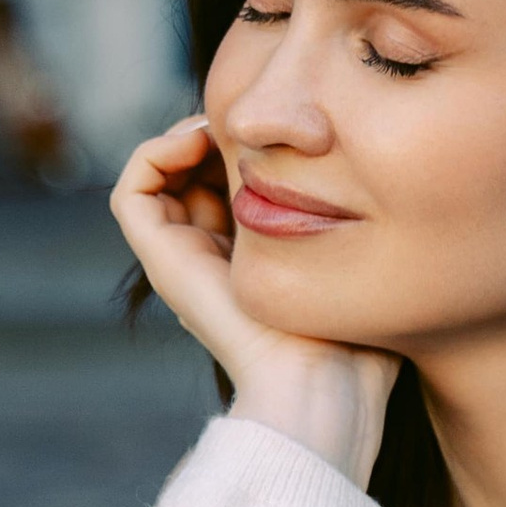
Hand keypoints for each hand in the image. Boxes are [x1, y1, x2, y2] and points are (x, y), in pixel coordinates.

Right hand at [110, 116, 396, 487]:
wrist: (321, 385)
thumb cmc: (357, 340)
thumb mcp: (362, 268)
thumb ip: (358, 232)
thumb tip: (373, 185)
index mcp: (251, 264)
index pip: (233, 187)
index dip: (252, 149)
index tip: (290, 132)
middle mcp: (210, 261)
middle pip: (196, 176)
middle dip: (220, 135)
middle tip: (258, 122)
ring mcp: (182, 262)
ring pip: (160, 179)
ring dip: (184, 136)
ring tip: (223, 125)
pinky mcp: (162, 261)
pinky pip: (132, 192)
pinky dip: (155, 154)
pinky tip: (200, 139)